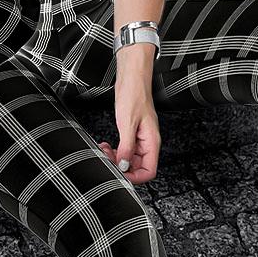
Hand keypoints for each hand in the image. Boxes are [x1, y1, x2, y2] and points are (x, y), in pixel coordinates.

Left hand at [98, 62, 160, 183]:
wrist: (132, 79)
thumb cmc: (134, 95)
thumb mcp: (127, 123)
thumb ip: (127, 147)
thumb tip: (124, 165)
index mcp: (152, 142)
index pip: (149, 171)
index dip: (134, 177)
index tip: (120, 174)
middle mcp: (148, 142)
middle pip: (137, 167)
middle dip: (121, 166)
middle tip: (108, 159)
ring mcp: (140, 138)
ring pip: (129, 159)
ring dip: (117, 159)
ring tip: (105, 151)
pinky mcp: (132, 133)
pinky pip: (125, 149)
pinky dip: (116, 151)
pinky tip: (107, 146)